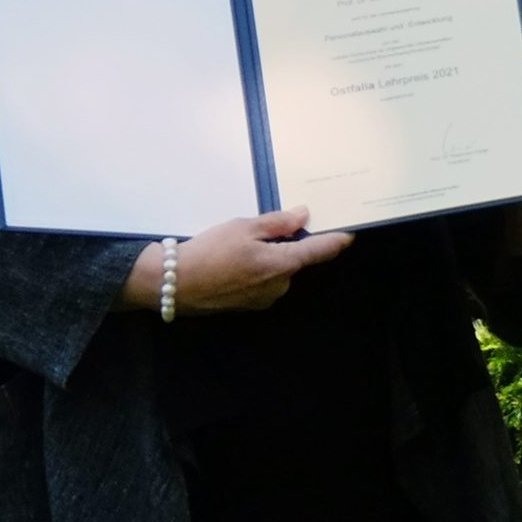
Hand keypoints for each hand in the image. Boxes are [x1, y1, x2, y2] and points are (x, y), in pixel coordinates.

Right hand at [162, 208, 350, 317]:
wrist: (173, 283)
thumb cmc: (208, 252)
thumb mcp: (243, 227)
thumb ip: (277, 223)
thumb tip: (304, 216)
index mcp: (283, 264)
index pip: (320, 252)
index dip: (336, 241)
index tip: (348, 234)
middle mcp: (280, 285)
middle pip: (295, 260)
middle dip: (285, 246)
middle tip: (258, 233)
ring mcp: (266, 298)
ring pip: (278, 272)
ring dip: (268, 259)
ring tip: (237, 249)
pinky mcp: (251, 305)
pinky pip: (263, 283)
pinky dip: (255, 271)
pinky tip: (233, 264)